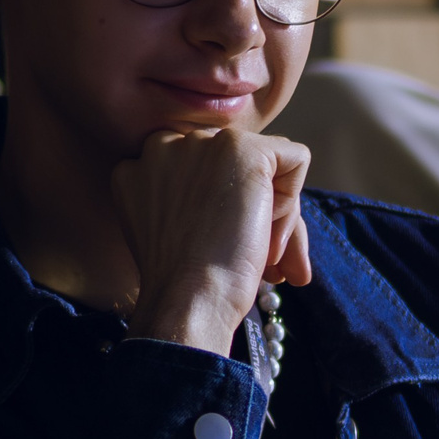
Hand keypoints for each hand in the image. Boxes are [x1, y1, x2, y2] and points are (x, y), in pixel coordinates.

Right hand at [110, 129, 311, 355]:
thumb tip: (257, 194)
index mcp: (142, 164)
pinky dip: (294, 199)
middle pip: (232, 165)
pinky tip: (269, 233)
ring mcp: (202, 142)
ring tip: (269, 255)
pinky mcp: (241, 148)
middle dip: (249, 206)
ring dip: (273, 208)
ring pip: (264, 164)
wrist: (188, 296)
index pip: (203, 169)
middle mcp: (164, 143)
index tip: (222, 245)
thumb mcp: (174, 226)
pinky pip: (295, 159)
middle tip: (256, 255)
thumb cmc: (184, 278)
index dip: (219, 207)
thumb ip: (195, 194)